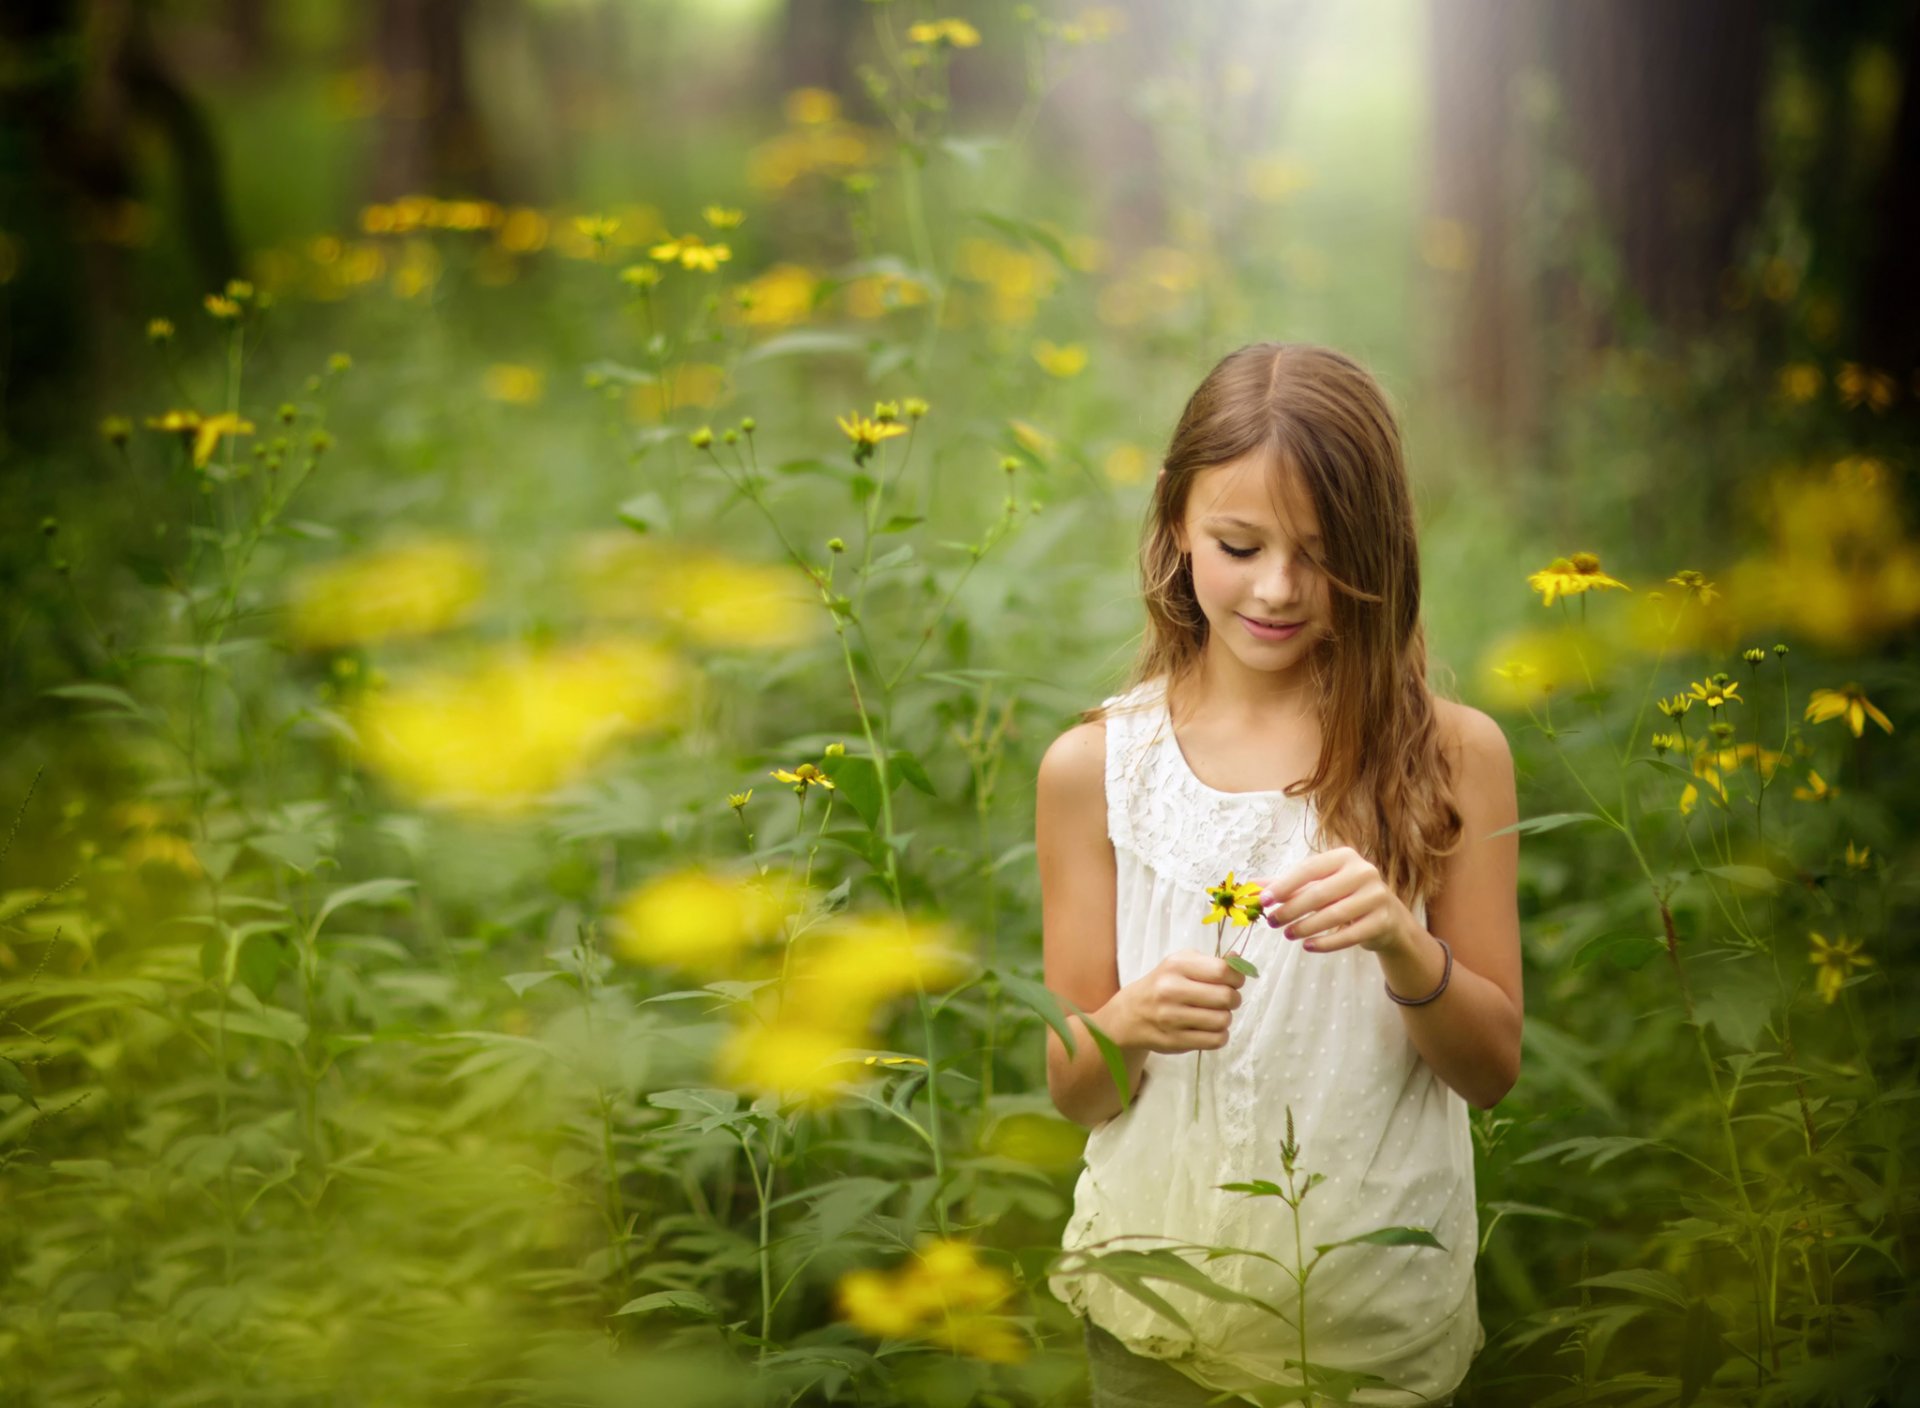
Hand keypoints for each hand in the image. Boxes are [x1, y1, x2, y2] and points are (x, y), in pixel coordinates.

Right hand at [1110, 951, 1245, 1054]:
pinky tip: (1210, 1028)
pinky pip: (1215, 1040)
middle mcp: (1171, 990)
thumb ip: (1211, 962)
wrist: (1130, 1014)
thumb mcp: (1181, 964)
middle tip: (1226, 999)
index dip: (1236, 977)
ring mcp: (1171, 1018)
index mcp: (1175, 966)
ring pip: (1223, 1020)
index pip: (1222, 971)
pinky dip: (1220, 1035)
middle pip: (1225, 997)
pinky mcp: (1175, 1041)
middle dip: (1233, 999)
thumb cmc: (1162, 985)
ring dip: (1225, 1017)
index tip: (1234, 981)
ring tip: (1215, 1014)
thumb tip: (1239, 961)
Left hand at [1258, 847, 1415, 955]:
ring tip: (1287, 934)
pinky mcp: (1383, 921)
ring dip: (1306, 927)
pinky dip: (1326, 943)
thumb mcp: (1319, 886)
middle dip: (1292, 909)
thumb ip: (1287, 886)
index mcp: (1345, 857)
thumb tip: (1251, 887)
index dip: (1284, 885)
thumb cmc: (1345, 897)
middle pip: (1320, 893)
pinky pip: (1349, 935)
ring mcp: (1377, 896)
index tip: (1263, 900)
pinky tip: (1308, 946)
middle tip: (1272, 922)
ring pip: (1334, 915)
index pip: (1309, 869)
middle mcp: (1364, 872)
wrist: (1388, 919)